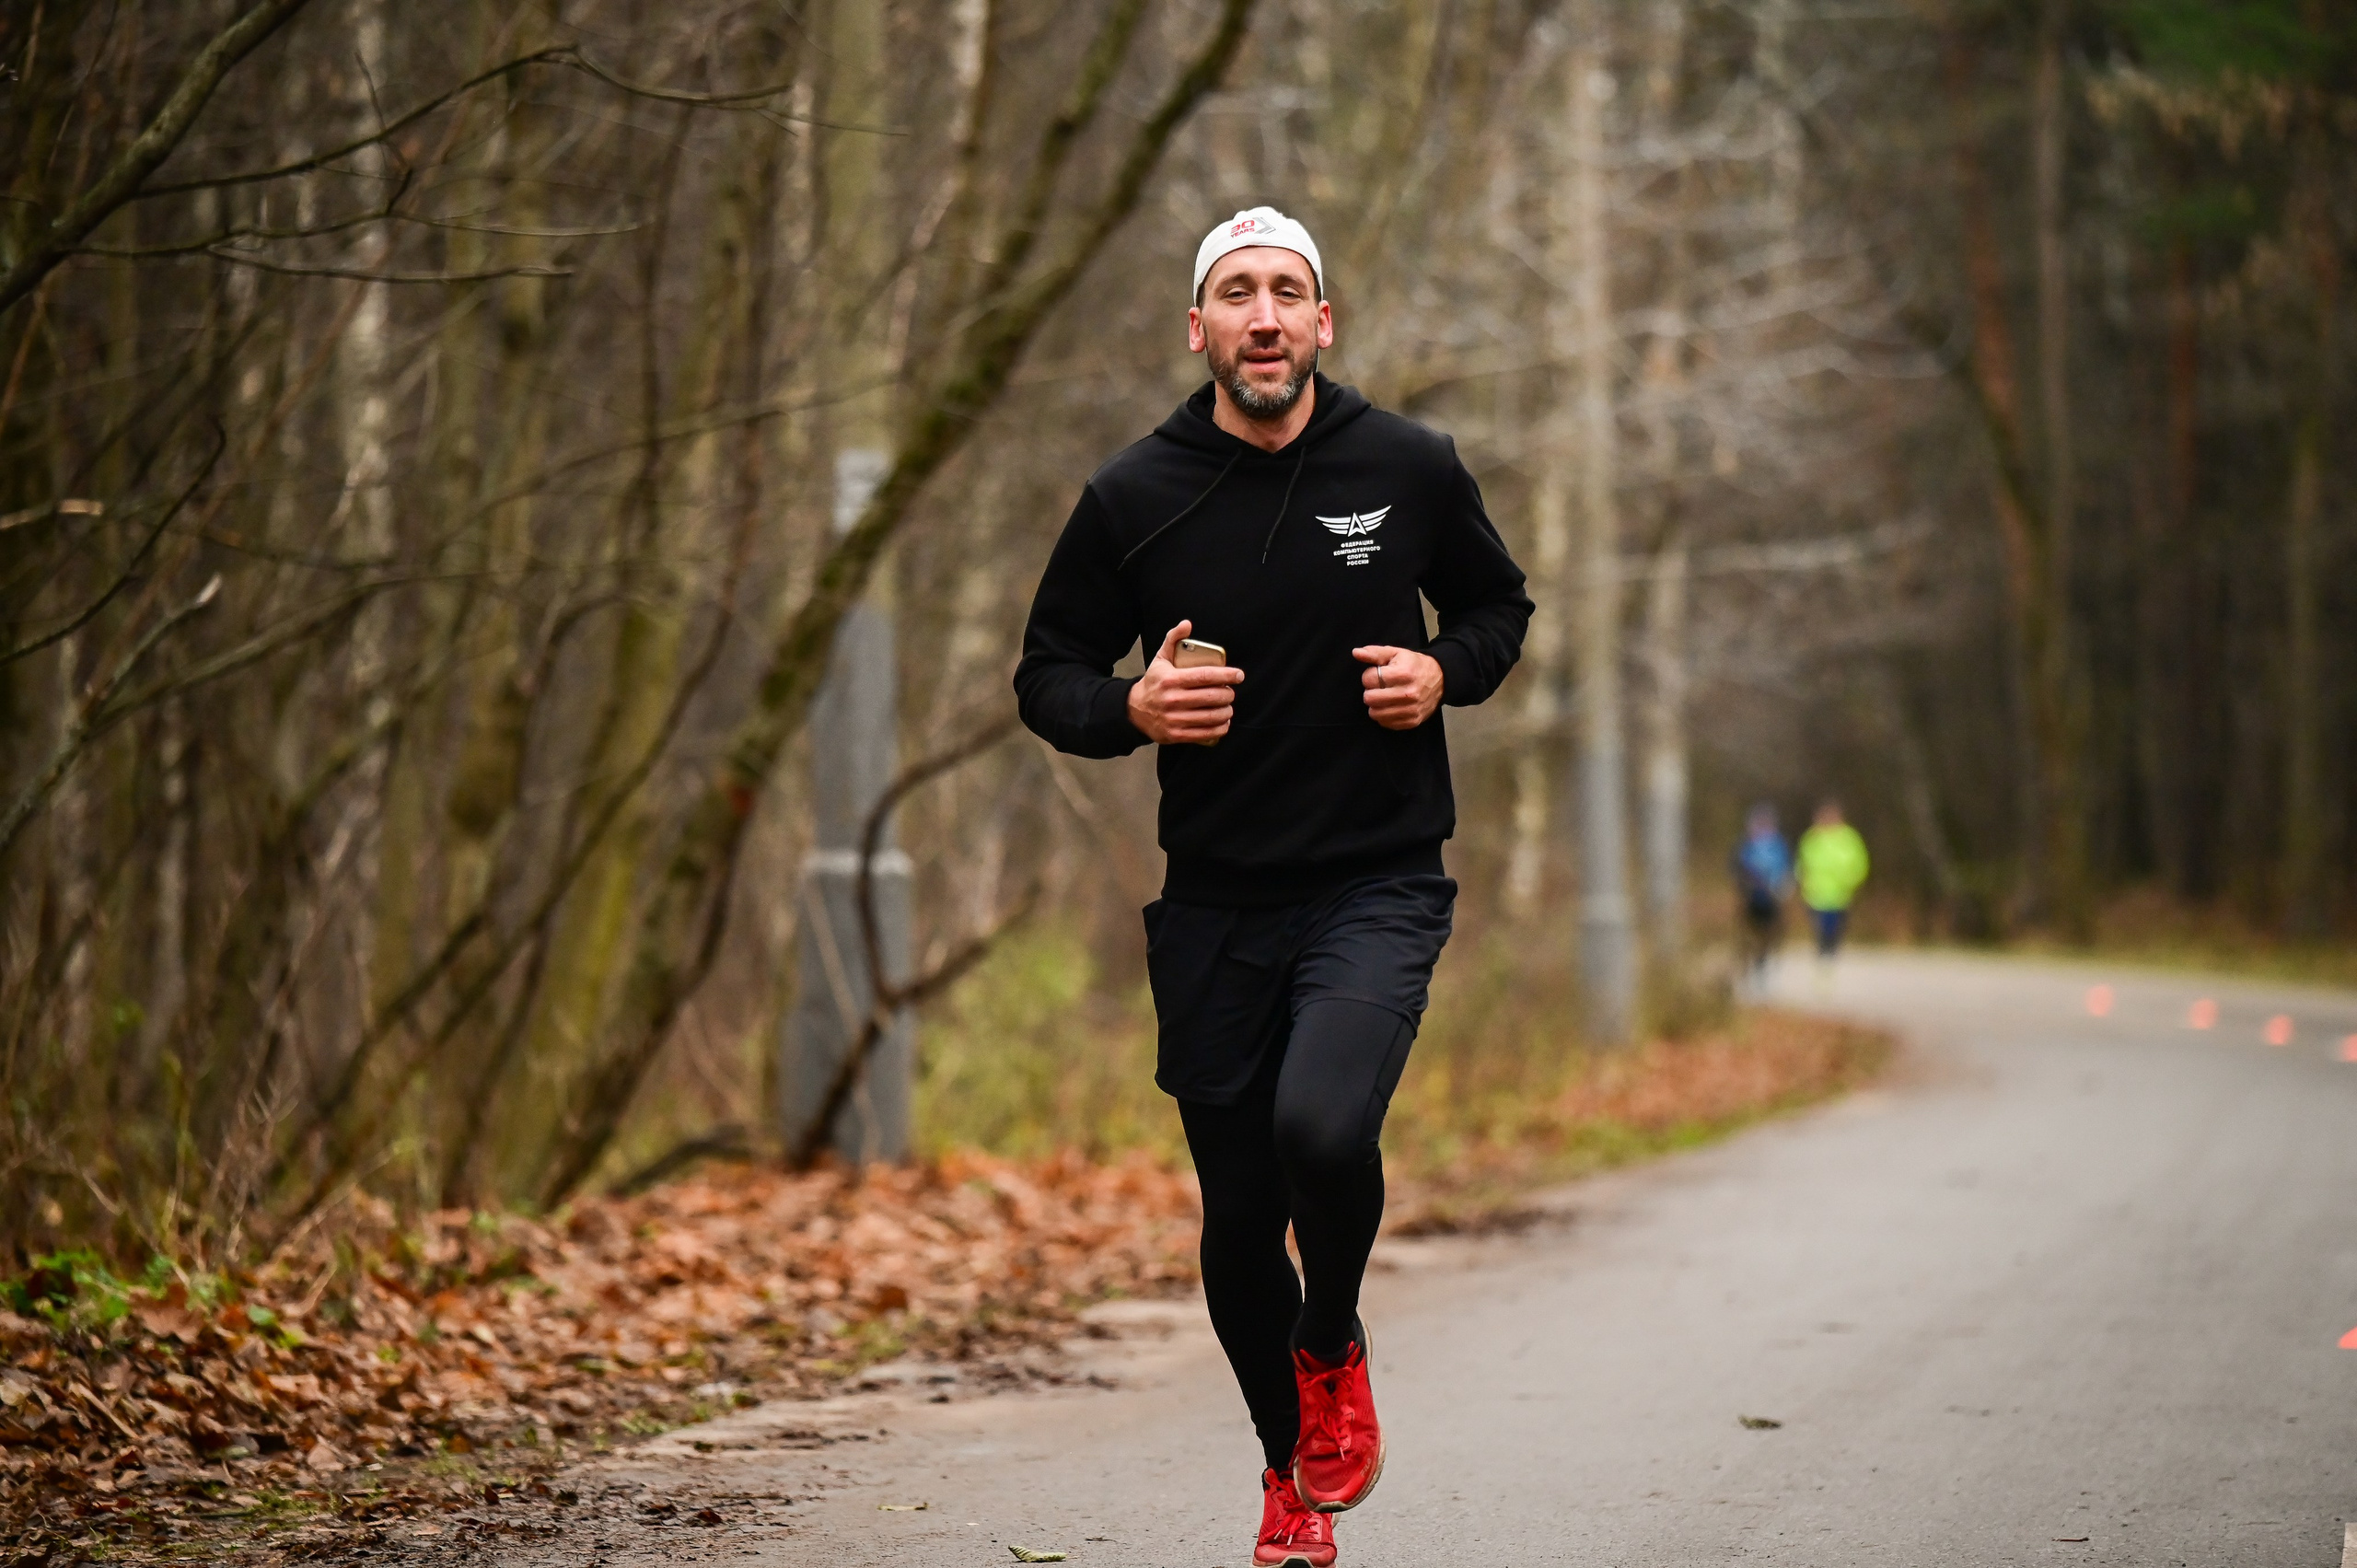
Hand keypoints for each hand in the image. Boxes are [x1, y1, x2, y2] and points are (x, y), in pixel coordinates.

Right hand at [1129, 619, 1242, 744]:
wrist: (1133, 710)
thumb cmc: (1153, 682)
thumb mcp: (1160, 658)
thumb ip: (1173, 639)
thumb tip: (1187, 624)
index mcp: (1171, 679)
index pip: (1205, 676)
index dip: (1226, 675)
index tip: (1238, 675)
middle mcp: (1173, 699)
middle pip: (1212, 697)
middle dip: (1228, 694)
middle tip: (1231, 692)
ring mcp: (1175, 719)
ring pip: (1211, 716)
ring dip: (1226, 711)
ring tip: (1228, 707)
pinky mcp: (1176, 734)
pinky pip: (1205, 733)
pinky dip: (1220, 728)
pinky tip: (1223, 722)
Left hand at [1352, 644, 1442, 729]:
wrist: (1440, 679)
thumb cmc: (1414, 665)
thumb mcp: (1396, 653)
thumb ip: (1375, 653)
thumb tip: (1356, 653)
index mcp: (1403, 674)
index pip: (1369, 679)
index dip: (1369, 676)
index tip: (1377, 675)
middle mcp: (1408, 694)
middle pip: (1370, 698)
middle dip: (1371, 691)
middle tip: (1380, 687)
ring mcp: (1411, 710)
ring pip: (1375, 713)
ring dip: (1376, 705)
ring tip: (1385, 696)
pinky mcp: (1412, 721)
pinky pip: (1386, 723)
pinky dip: (1385, 715)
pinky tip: (1391, 706)